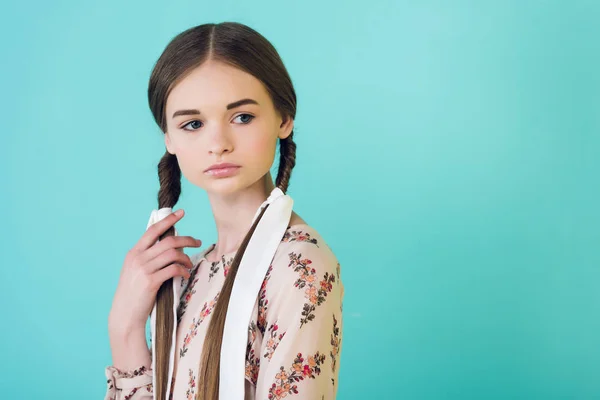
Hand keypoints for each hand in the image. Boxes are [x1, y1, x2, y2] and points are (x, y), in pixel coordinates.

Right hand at [108, 209, 201, 336]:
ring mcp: (144, 269)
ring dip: (186, 257)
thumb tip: (168, 248)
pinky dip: (183, 270)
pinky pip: (173, 269)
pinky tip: (185, 274)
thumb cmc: (134, 294)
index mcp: (134, 253)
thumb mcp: (135, 271)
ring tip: (190, 263)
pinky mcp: (151, 281)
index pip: (153, 230)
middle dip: (186, 239)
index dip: (168, 220)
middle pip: (168, 241)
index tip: (181, 213)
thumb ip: (147, 258)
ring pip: (172, 254)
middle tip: (198, 241)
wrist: (125, 315)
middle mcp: (138, 258)